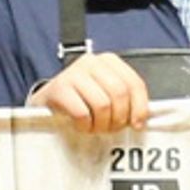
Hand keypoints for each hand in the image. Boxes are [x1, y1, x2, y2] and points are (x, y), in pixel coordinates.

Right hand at [31, 51, 150, 135]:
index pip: (134, 83)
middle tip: (112, 128)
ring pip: (103, 104)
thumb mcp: (106, 94)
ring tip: (95, 127)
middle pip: (119, 93)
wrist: (47, 103)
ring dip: (102, 124)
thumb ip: (125, 100)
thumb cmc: (81, 100)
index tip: (136, 124)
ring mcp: (74, 73)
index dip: (139, 108)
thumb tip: (142, 119)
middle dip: (119, 118)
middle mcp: (92, 62)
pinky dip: (85, 125)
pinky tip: (82, 126)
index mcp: (109, 61)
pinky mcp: (59, 88)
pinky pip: (82, 113)